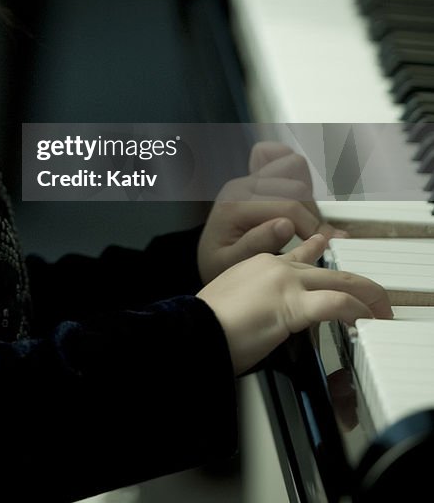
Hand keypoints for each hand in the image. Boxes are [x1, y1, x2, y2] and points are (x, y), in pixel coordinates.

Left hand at [198, 141, 347, 283]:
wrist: (206, 256)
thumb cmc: (217, 262)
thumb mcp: (229, 264)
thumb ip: (256, 246)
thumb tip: (286, 225)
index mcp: (234, 205)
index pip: (287, 205)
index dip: (311, 226)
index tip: (325, 245)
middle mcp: (242, 186)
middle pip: (295, 186)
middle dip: (311, 215)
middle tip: (317, 240)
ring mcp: (250, 178)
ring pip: (293, 166)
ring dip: (306, 195)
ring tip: (306, 223)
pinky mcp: (257, 178)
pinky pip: (281, 157)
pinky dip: (295, 173)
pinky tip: (299, 202)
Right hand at [198, 233, 391, 374]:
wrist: (194, 326)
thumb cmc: (207, 321)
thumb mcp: (232, 299)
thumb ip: (254, 298)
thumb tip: (265, 313)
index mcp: (260, 264)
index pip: (300, 256)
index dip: (320, 255)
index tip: (328, 248)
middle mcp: (276, 267)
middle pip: (328, 270)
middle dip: (356, 283)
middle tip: (374, 295)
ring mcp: (285, 283)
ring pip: (340, 282)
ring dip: (366, 298)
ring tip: (380, 310)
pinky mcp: (292, 305)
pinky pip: (336, 304)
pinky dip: (356, 312)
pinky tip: (363, 320)